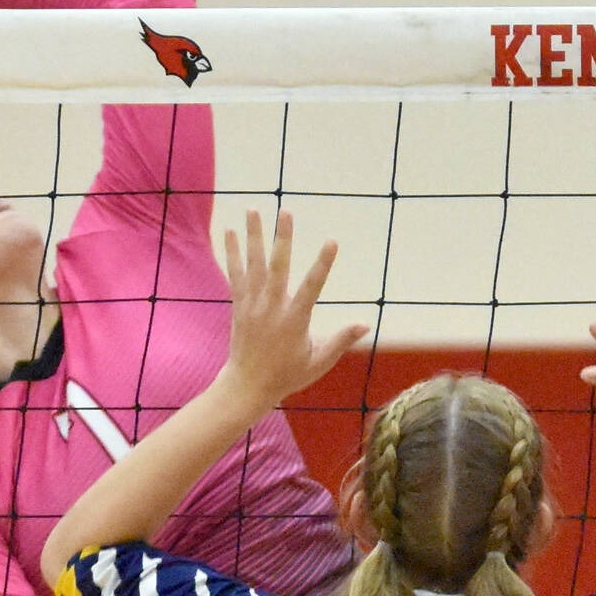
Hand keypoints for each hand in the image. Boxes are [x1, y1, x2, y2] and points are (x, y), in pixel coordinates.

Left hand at [216, 210, 369, 411]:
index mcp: (294, 320)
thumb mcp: (319, 361)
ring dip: (254, 235)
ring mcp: (253, 304)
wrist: (247, 386)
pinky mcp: (240, 305)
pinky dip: (233, 252)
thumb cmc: (287, 375)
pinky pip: (235, 274)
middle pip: (278, 266)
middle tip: (286, 211)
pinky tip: (230, 231)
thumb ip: (341, 340)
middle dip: (283, 238)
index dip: (322, 264)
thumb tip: (365, 324)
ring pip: (254, 264)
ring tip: (253, 209)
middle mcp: (272, 308)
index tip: (331, 242)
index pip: (312, 287)